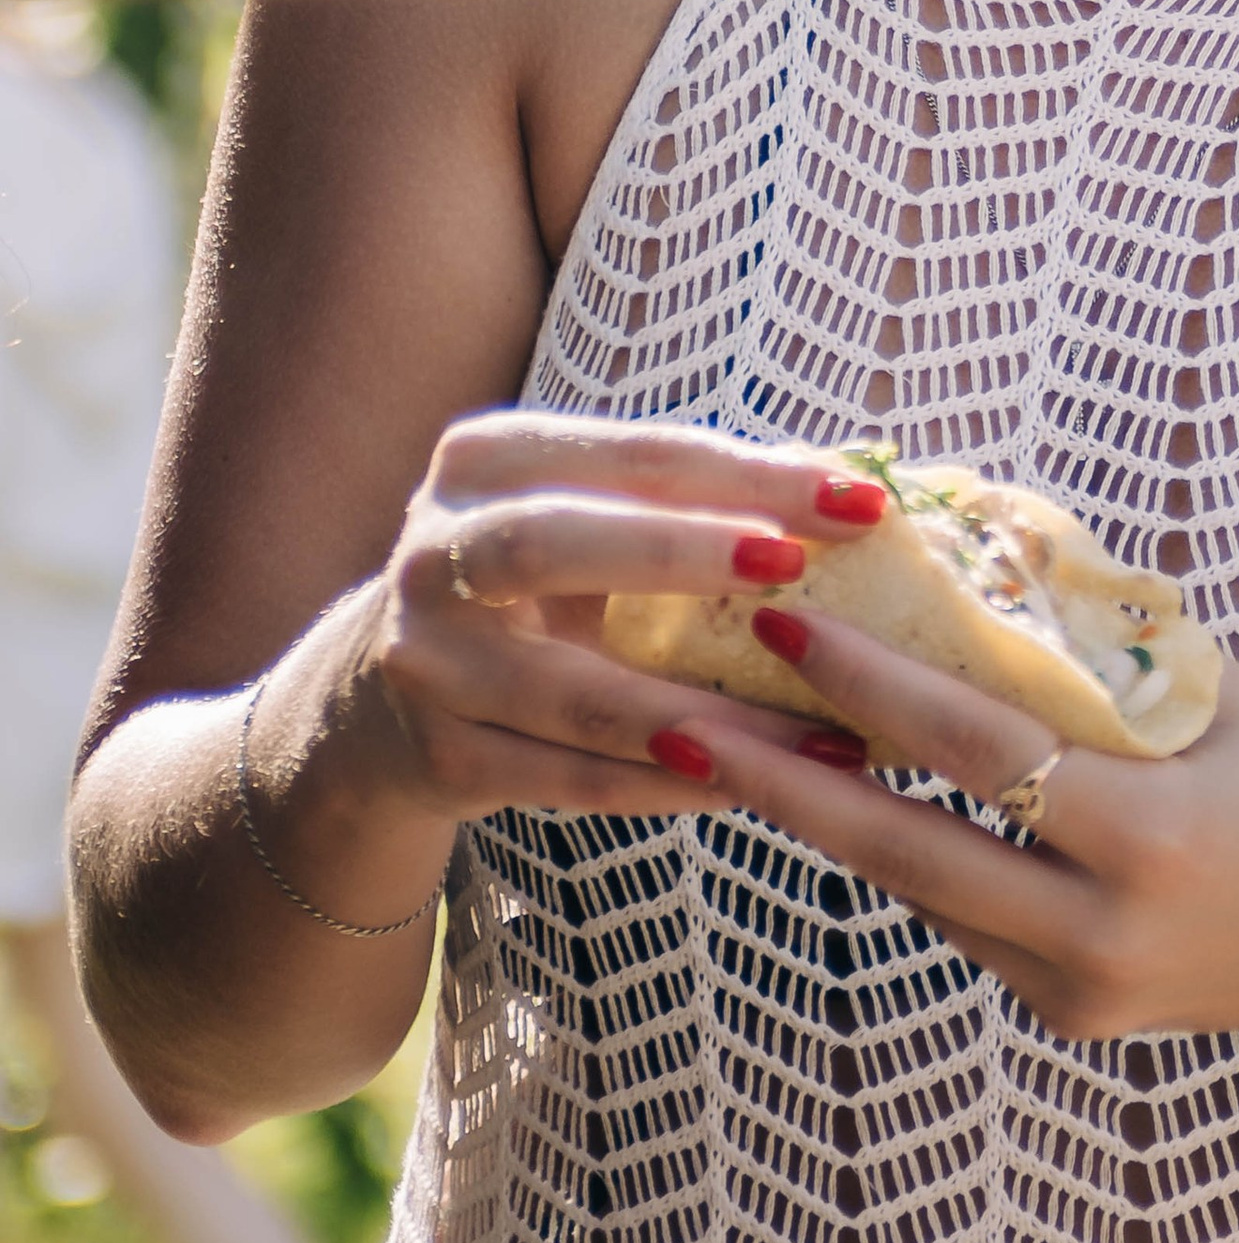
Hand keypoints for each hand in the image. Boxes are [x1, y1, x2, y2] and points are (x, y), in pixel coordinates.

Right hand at [241, 418, 899, 925]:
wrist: (376, 711)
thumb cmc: (532, 595)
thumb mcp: (584, 526)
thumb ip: (691, 504)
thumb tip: (859, 489)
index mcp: (486, 462)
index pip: (630, 455)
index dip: (743, 474)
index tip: (857, 500)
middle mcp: (436, 552)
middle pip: (554, 543)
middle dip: (681, 553)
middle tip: (798, 569)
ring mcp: (422, 663)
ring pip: (572, 692)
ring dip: (704, 712)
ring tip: (818, 730)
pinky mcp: (434, 759)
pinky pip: (566, 779)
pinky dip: (663, 786)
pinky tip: (751, 787)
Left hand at [644, 607, 1238, 1051]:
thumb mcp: (1224, 698)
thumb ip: (1101, 647)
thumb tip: (979, 552)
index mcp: (1151, 835)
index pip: (974, 749)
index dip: (870, 685)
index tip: (784, 626)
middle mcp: (1103, 930)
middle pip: (901, 847)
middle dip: (779, 780)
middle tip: (678, 717)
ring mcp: (1079, 989)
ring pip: (918, 888)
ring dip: (828, 814)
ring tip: (734, 741)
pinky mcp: (1067, 1016)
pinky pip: (963, 921)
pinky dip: (912, 853)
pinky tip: (850, 793)